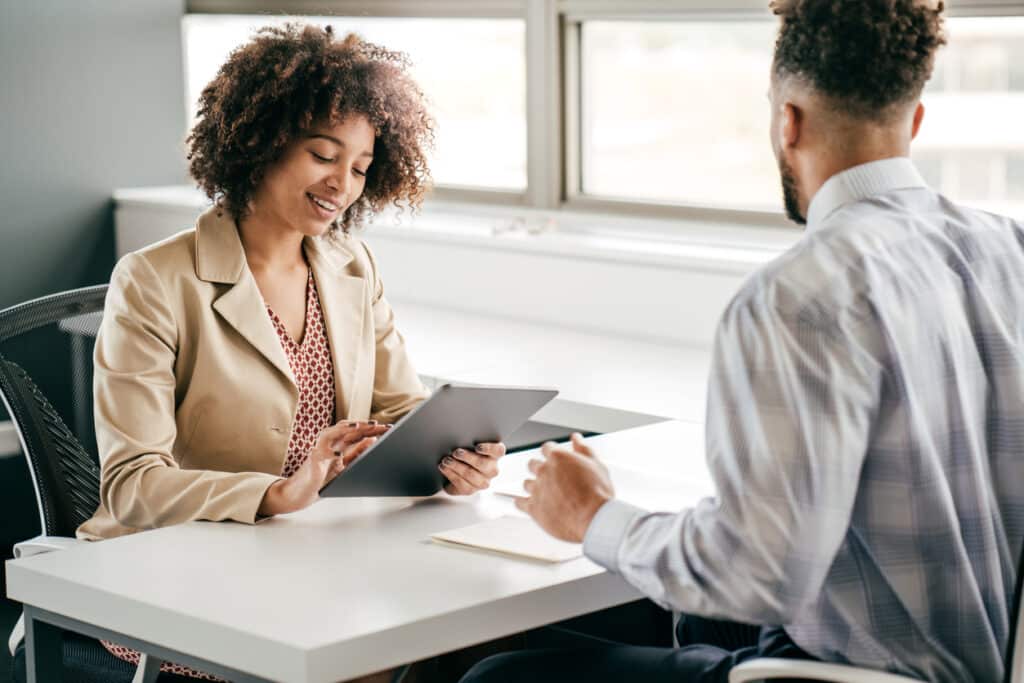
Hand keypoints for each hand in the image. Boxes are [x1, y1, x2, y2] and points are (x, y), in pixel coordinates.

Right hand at [258, 420, 389, 515]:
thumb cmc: (322, 480)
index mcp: (339, 445)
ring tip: (360, 426)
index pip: (357, 433)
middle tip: (381, 425)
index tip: (388, 428)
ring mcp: (319, 450)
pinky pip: (319, 453)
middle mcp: (329, 444)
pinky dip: (329, 453)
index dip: (372, 429)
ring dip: (345, 428)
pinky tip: (338, 455)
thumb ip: (356, 454)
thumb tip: (372, 441)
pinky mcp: (312, 461)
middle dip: (365, 426)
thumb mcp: (345, 467)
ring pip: (331, 433)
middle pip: (347, 429)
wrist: (300, 493)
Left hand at [439, 441, 505, 494]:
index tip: (477, 447)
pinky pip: (461, 483)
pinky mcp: (471, 490)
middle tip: (456, 452)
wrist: (458, 470)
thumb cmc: (466, 452)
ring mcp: (483, 482)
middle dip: (468, 457)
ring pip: (471, 474)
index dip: (489, 449)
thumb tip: (459, 436)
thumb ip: (469, 441)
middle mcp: (492, 469)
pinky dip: (451, 474)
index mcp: (495, 455)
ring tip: (446, 460)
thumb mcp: (470, 445)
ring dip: (457, 466)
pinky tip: (444, 468)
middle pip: (483, 464)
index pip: (498, 451)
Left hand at [515, 433, 613, 542]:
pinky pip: (519, 503)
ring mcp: (537, 489)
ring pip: (527, 484)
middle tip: (553, 478)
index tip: (556, 460)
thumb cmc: (597, 493)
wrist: (593, 518)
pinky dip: (523, 503)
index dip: (552, 454)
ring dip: (534, 486)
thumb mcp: (596, 464)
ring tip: (547, 494)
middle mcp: (544, 471)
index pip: (547, 448)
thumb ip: (583, 449)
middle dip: (541, 469)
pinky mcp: (533, 508)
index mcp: (558, 457)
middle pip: (533, 464)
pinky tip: (529, 504)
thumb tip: (576, 438)